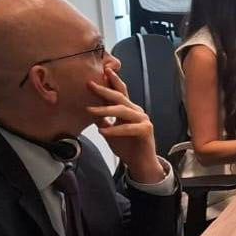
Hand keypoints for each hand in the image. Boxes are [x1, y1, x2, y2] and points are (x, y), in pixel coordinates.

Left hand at [86, 67, 164, 182]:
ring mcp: (143, 120)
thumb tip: (91, 110)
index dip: (111, 81)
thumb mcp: (110, 130)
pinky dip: (114, 130)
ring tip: (90, 111)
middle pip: (120, 96)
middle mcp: (136, 111)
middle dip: (104, 89)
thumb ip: (103, 119)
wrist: (141, 163)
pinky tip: (103, 131)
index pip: (119, 92)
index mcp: (129, 109)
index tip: (101, 71)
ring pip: (122, 110)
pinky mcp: (146, 130)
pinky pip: (128, 128)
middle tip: (91, 84)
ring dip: (105, 110)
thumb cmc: (127, 146)